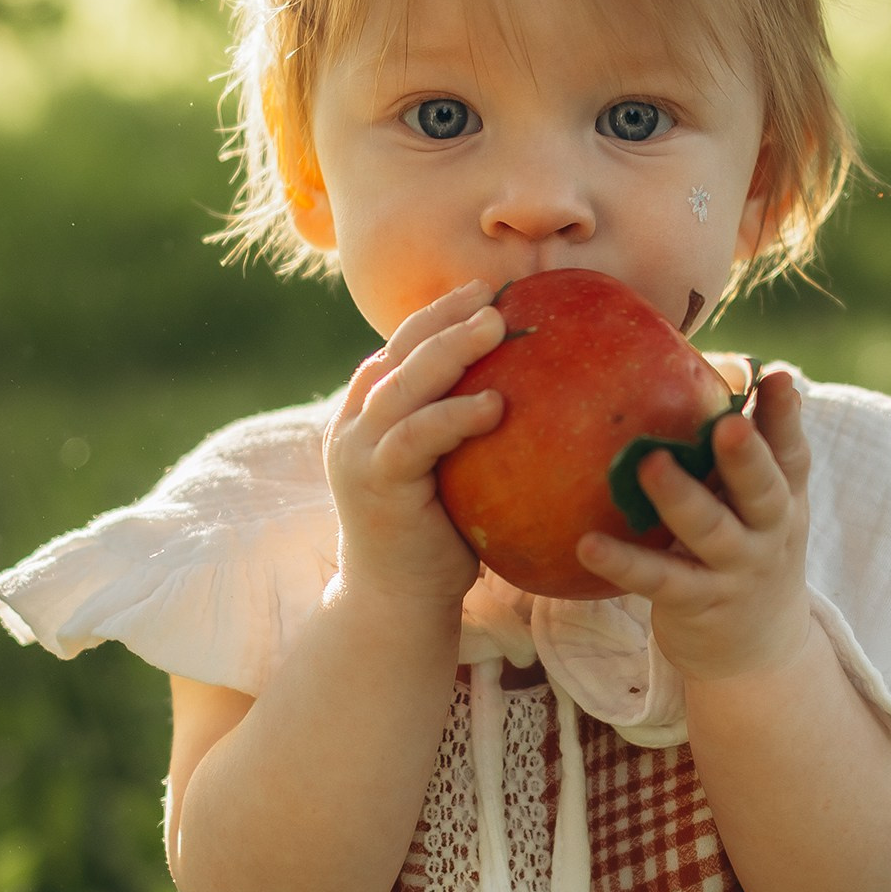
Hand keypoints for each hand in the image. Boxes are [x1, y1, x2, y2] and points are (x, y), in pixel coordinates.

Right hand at [324, 282, 504, 614]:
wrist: (397, 602)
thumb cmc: (437, 538)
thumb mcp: (451, 471)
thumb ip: (466, 431)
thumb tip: (537, 391)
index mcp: (368, 414)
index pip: (400, 348)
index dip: (438, 314)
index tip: (485, 289)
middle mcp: (353, 424)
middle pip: (399, 353)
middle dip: (445, 317)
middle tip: (494, 296)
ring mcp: (357, 451)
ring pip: (403, 384)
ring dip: (450, 350)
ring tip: (495, 326)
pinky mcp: (374, 482)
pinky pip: (416, 436)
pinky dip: (454, 415)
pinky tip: (496, 403)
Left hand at [576, 365, 811, 682]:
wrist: (757, 650)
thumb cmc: (745, 551)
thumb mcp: (758, 506)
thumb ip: (738, 454)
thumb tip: (711, 367)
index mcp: (782, 498)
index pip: (790, 454)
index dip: (785, 417)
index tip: (775, 377)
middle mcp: (768, 533)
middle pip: (763, 491)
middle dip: (747, 457)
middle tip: (728, 424)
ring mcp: (735, 571)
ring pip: (711, 533)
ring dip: (681, 499)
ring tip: (651, 466)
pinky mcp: (697, 603)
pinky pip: (658, 581)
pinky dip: (625, 564)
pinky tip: (588, 545)